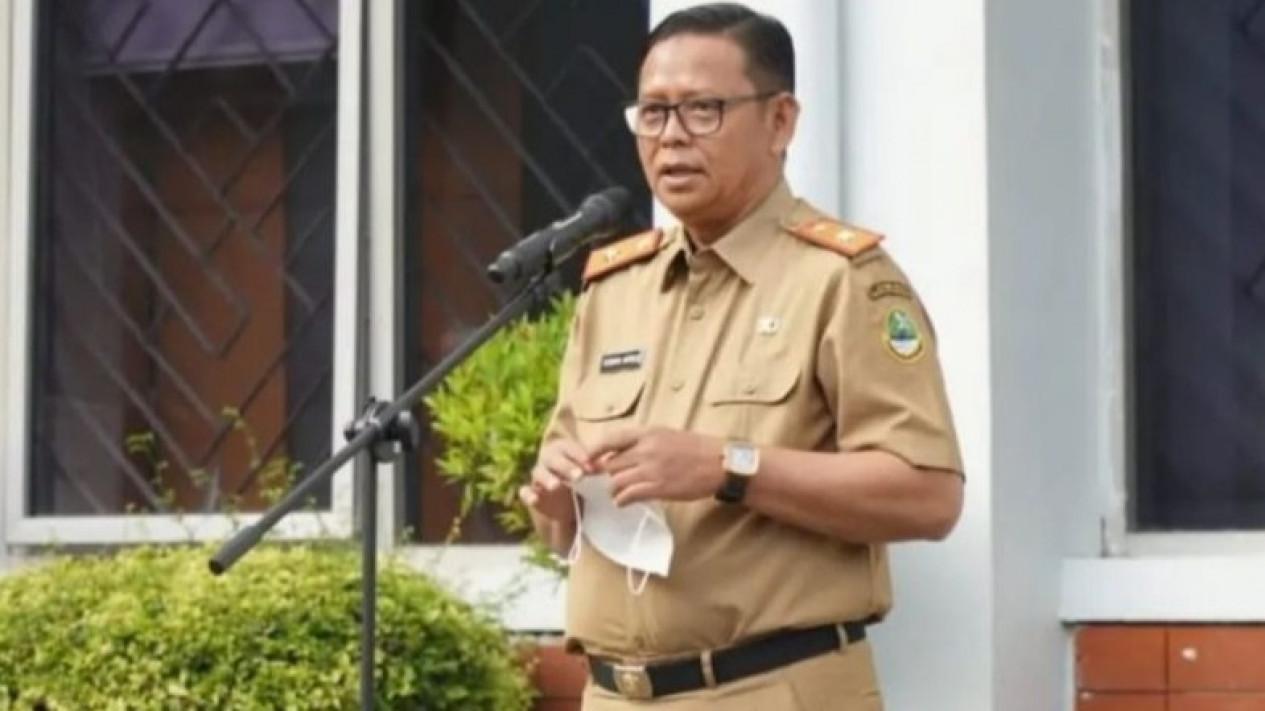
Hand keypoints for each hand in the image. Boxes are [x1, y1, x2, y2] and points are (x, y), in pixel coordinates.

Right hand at [518, 438, 591, 523]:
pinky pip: (525, 492)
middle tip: (579, 476)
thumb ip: (595, 468)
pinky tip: (534, 499)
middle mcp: (548, 461)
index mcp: (562, 451)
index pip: (568, 448)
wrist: (567, 510)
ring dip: (547, 478)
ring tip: (556, 486)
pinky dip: (528, 495)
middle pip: (553, 459)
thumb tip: (607, 465)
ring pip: (539, 473)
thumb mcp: (589, 475)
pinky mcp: (531, 494)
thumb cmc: (581, 484)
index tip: (590, 466)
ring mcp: (538, 477)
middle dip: (566, 466)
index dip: (578, 455)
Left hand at [587, 427, 724, 506]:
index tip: (587, 459)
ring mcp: (651, 469)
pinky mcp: (658, 488)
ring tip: (616, 493)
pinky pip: (629, 495)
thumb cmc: (698, 448)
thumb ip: (646, 441)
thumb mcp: (668, 434)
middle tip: (604, 480)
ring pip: (616, 481)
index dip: (595, 450)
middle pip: (610, 463)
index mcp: (648, 433)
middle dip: (605, 473)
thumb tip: (626, 451)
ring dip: (613, 489)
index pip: (611, 439)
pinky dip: (622, 500)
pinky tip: (623, 502)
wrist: (720, 463)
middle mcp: (646, 449)